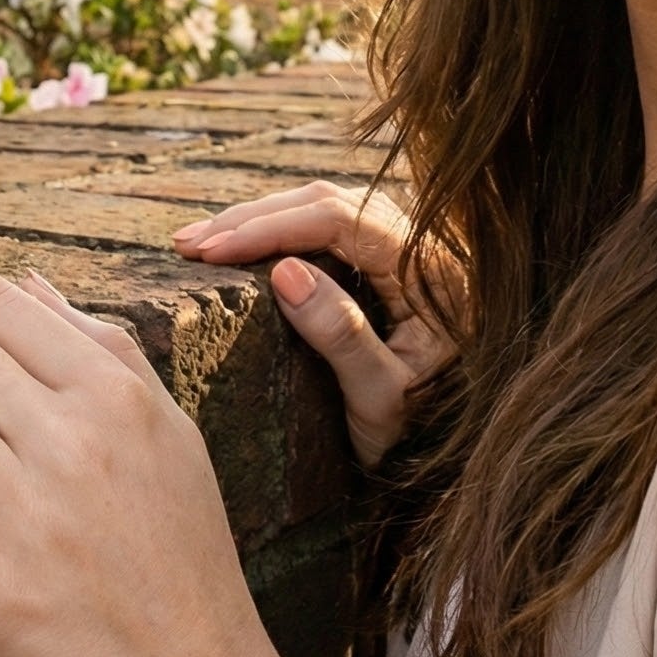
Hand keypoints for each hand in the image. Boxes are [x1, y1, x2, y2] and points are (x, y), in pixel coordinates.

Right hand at [171, 181, 456, 467]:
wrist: (467, 455)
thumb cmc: (429, 433)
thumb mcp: (384, 399)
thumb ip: (343, 337)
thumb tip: (285, 270)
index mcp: (428, 266)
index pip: (338, 219)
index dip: (269, 228)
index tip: (213, 252)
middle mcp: (419, 243)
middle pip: (326, 202)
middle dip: (251, 218)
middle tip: (188, 244)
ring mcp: (403, 249)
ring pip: (324, 208)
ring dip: (260, 220)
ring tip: (200, 243)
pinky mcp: (388, 263)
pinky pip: (329, 229)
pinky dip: (280, 232)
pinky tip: (243, 249)